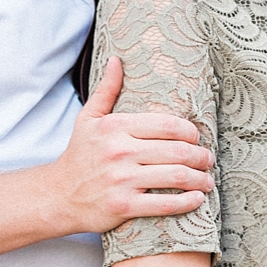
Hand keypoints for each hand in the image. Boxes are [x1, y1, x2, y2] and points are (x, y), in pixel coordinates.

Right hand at [47, 56, 214, 235]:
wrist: (58, 195)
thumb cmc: (79, 155)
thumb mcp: (88, 119)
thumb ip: (106, 90)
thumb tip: (117, 60)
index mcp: (115, 127)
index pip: (168, 125)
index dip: (191, 132)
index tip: (196, 138)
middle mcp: (119, 151)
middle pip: (178, 151)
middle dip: (201, 156)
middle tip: (208, 160)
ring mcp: (121, 180)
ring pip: (176, 176)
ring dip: (200, 179)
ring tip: (207, 180)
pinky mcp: (123, 206)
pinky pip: (165, 204)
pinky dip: (187, 202)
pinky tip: (198, 198)